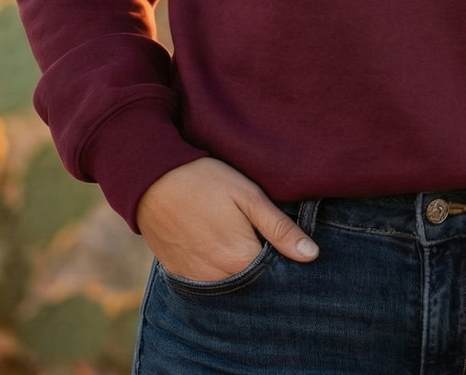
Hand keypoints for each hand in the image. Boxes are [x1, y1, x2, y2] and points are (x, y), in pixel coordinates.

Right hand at [136, 158, 318, 280]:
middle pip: (252, 284)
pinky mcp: (178, 273)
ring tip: (239, 240)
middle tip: (262, 238)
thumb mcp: (249, 196)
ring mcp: (195, 279)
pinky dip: (217, 271)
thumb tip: (312, 255)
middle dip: (263, 269)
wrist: (153, 179)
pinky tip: (218, 247)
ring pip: (229, 285)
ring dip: (239, 271)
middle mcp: (218, 278)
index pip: (275, 276)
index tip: (285, 245)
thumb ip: (280, 229)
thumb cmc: (206, 182)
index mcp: (240, 260)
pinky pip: (206, 282)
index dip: (284, 261)